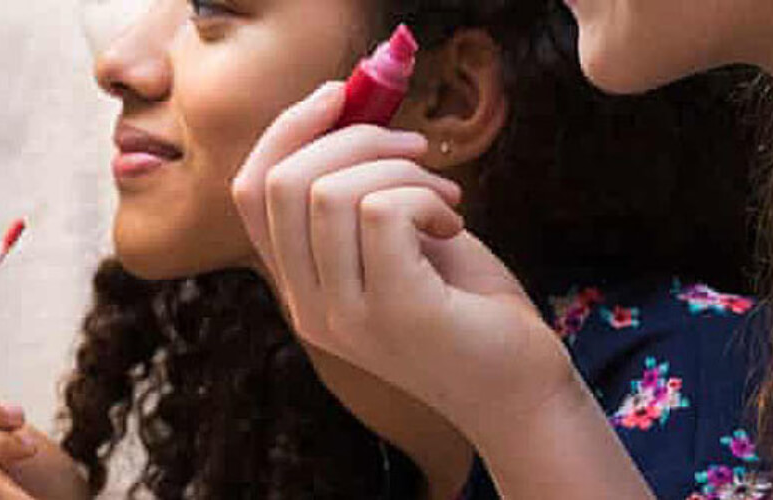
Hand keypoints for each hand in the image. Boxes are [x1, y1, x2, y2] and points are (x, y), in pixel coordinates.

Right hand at [230, 82, 581, 435]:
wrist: (522, 390)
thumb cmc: (470, 308)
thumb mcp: (404, 239)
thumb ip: (367, 188)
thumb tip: (353, 105)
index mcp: (302, 286)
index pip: (250, 191)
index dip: (287, 130)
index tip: (342, 96)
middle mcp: (308, 306)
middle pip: (280, 182)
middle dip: (353, 136)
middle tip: (417, 151)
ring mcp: (344, 315)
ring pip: (328, 191)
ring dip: (399, 170)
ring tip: (444, 199)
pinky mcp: (392, 312)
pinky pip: (380, 211)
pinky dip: (423, 197)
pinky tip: (451, 226)